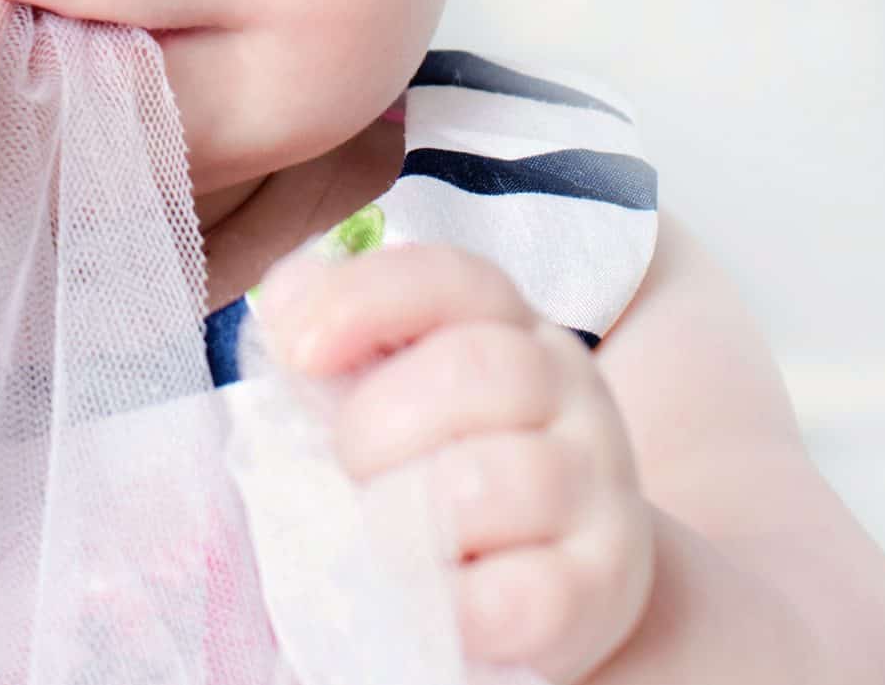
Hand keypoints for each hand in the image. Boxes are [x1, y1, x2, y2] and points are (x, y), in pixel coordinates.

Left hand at [252, 243, 657, 682]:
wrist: (558, 586)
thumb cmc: (446, 483)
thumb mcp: (400, 402)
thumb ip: (340, 353)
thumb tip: (281, 308)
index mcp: (508, 327)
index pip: (451, 279)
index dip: (366, 298)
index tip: (297, 351)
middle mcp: (567, 390)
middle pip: (480, 368)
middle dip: (379, 422)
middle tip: (349, 471)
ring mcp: (595, 486)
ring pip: (506, 478)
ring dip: (416, 516)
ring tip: (387, 543)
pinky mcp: (602, 585)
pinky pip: (524, 594)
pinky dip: (455, 607)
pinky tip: (431, 605)